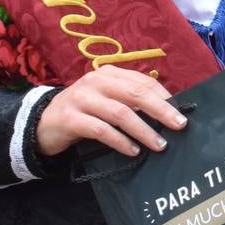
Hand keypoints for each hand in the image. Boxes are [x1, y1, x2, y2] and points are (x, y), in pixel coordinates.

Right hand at [35, 68, 186, 157]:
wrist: (43, 122)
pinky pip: (101, 130)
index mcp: (109, 74)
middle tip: (179, 126)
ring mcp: (82, 99)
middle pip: (135, 93)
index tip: (182, 112)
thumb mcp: (106, 99)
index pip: (143, 82)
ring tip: (159, 144)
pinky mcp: (71, 119)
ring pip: (120, 113)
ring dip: (143, 130)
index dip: (164, 97)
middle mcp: (96, 82)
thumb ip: (130, 101)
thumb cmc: (84, 111)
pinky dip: (120, 141)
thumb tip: (167, 112)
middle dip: (161, 110)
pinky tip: (133, 151)